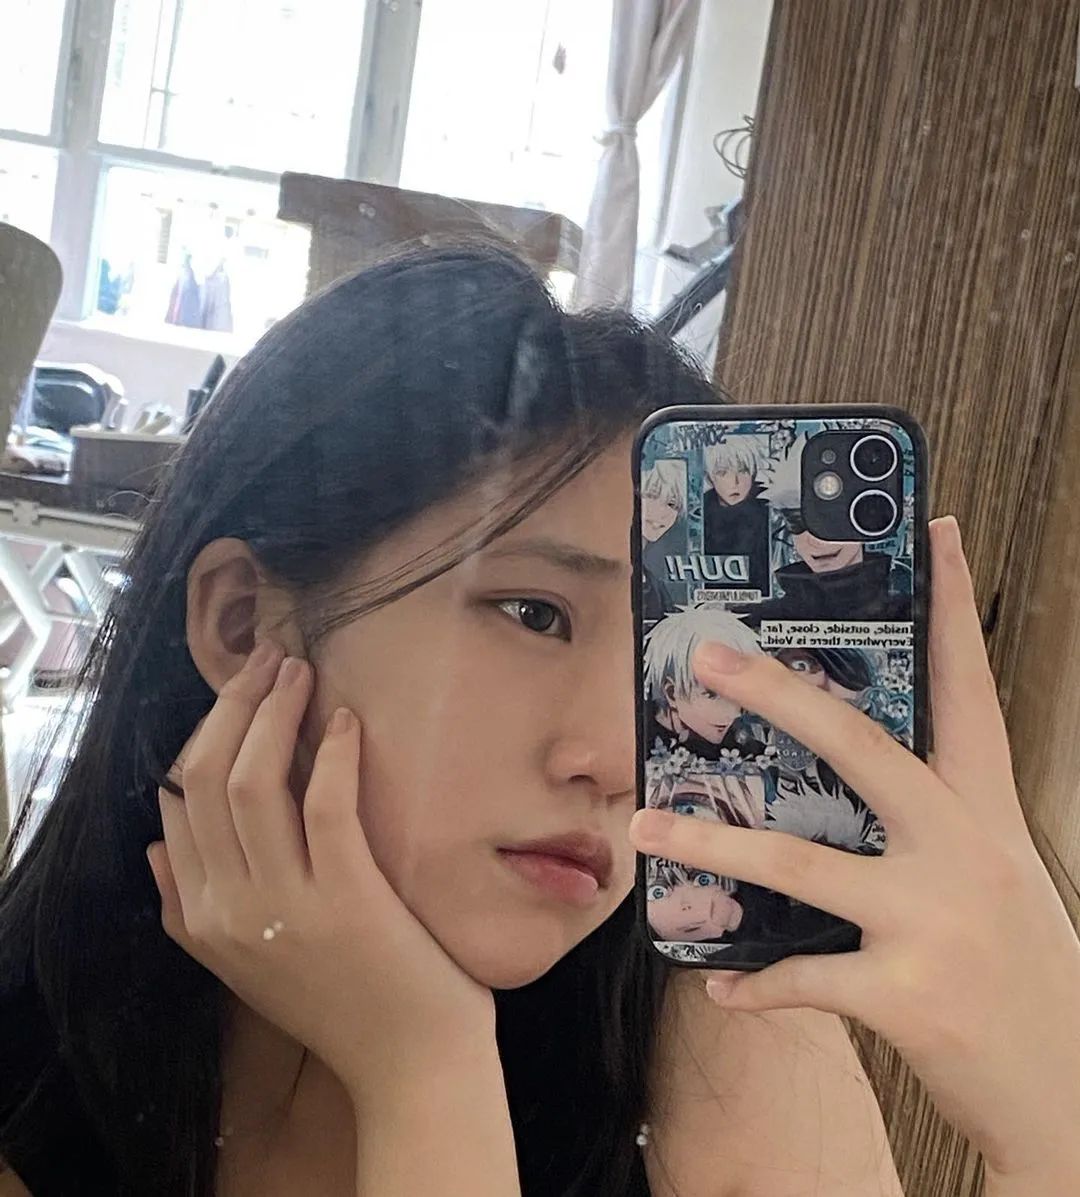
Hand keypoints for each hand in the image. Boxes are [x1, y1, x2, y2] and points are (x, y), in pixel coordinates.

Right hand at [146, 641, 497, 1107]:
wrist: (409, 1063)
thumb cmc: (338, 1001)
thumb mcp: (242, 963)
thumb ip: (188, 908)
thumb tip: (153, 845)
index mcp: (203, 919)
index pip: (178, 801)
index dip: (206, 732)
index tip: (239, 690)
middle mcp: (231, 910)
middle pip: (207, 779)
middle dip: (233, 706)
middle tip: (269, 660)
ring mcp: (287, 906)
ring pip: (254, 783)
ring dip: (274, 714)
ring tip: (300, 673)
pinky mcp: (349, 898)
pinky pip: (326, 805)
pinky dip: (333, 753)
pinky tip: (347, 720)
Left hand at [629, 517, 1079, 1181]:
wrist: (1072, 1085)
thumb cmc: (1019, 961)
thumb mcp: (991, 867)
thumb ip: (928, 817)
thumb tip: (834, 775)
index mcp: (984, 807)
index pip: (969, 685)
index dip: (953, 604)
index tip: (934, 531)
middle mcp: (962, 849)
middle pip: (860, 747)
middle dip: (779, 695)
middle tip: (709, 655)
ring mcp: (935, 920)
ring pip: (800, 864)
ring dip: (710, 849)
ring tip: (645, 828)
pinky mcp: (909, 996)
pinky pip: (804, 977)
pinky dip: (755, 981)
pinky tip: (717, 980)